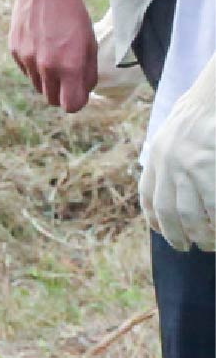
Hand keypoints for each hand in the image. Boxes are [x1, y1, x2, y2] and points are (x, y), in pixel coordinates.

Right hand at [11, 0, 100, 112]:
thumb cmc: (74, 15)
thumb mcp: (90, 44)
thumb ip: (88, 72)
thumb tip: (83, 92)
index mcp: (69, 66)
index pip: (70, 105)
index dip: (77, 102)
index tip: (80, 93)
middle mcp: (45, 66)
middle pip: (52, 100)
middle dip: (62, 93)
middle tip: (69, 77)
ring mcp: (27, 59)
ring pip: (38, 86)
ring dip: (48, 79)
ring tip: (55, 57)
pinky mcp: (14, 51)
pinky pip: (26, 70)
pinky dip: (35, 65)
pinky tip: (41, 45)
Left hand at [141, 62, 215, 250]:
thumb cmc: (205, 110)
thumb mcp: (176, 132)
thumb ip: (170, 156)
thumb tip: (172, 184)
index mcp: (158, 154)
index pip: (148, 195)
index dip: (154, 218)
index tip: (162, 232)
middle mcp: (167, 163)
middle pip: (167, 211)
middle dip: (177, 235)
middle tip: (189, 247)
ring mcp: (188, 166)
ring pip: (190, 214)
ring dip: (201, 235)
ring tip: (210, 245)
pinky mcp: (208, 166)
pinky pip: (212, 205)